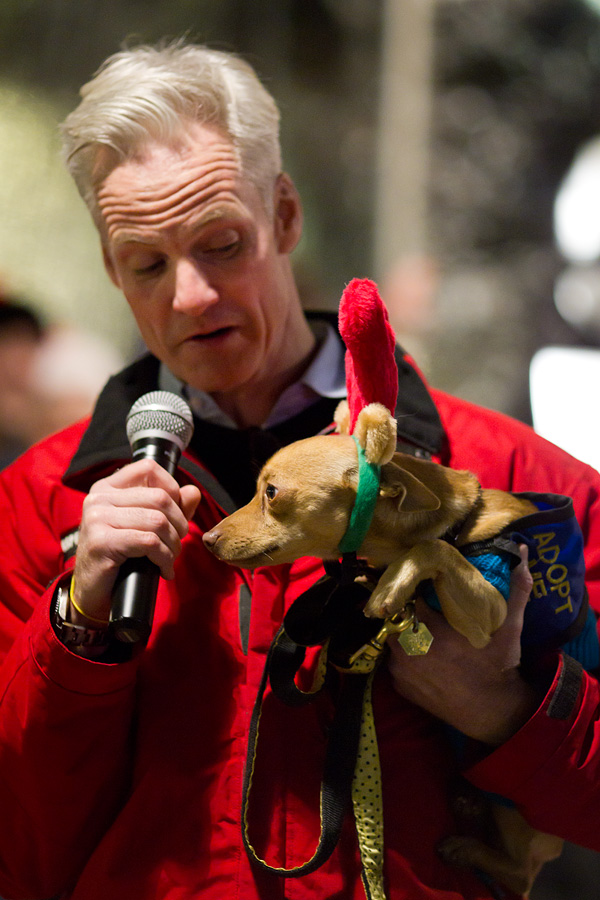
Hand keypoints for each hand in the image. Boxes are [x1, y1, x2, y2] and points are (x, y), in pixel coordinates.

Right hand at [71, 459, 200, 623]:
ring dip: (173, 545)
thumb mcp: (147, 527)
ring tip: (169, 559)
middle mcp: (99, 497)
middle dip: (178, 524)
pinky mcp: (101, 541)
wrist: (93, 593)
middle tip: (176, 545)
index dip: (172, 489)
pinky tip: (162, 569)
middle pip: (160, 498)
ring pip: (158, 521)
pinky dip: (164, 558)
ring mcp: (97, 518)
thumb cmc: (120, 558)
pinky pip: (149, 542)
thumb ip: (171, 508)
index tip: (174, 515)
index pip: (149, 469)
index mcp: (108, 487)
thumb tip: (193, 492)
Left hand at [386, 546, 541, 744]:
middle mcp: (411, 649)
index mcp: (432, 630)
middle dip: (409, 615)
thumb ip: (515, 589)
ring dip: (405, 636)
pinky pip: (394, 664)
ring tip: (424, 637)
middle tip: (427, 616)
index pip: (411, 598)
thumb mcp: (510, 628)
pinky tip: (422, 660)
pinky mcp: (400, 687)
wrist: (493, 713)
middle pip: (398, 619)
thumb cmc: (499, 667)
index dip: (419, 593)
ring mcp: (402, 670)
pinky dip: (404, 660)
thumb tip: (523, 552)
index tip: (428, 592)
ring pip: (393, 640)